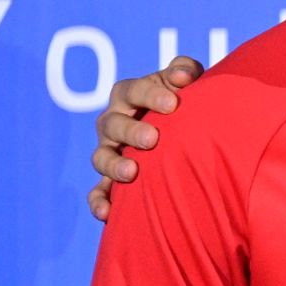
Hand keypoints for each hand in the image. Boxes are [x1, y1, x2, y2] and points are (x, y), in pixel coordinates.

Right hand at [85, 56, 202, 219]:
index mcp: (129, 96)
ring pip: (101, 158)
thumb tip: (183, 75)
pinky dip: (99, 202)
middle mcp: (114, 123)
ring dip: (113, 165)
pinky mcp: (112, 181)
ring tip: (132, 173)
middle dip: (131, 131)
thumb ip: (186, 71)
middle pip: (112, 124)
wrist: (186, 134)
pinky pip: (99, 193)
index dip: (149, 95)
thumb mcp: (187, 83)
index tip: (173, 103)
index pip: (131, 90)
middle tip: (153, 139)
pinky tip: (108, 214)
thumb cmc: (184, 103)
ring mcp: (111, 152)